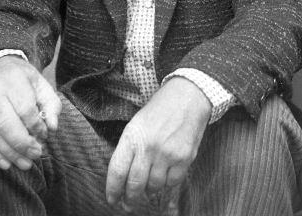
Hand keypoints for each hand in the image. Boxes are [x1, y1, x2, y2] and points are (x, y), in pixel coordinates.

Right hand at [0, 56, 60, 170]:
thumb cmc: (22, 77)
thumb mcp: (41, 83)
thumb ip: (51, 104)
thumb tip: (53, 128)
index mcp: (13, 81)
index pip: (25, 109)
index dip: (37, 126)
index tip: (45, 135)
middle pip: (7, 125)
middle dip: (23, 144)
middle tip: (37, 155)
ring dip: (10, 154)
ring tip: (25, 163)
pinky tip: (6, 163)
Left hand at [106, 77, 210, 212]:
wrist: (188, 96)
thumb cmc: (159, 110)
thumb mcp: (137, 123)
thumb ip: (130, 149)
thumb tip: (124, 177)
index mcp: (132, 136)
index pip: (117, 170)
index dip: (113, 190)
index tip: (112, 200)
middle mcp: (149, 147)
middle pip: (134, 184)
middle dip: (130, 199)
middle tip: (128, 205)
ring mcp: (167, 154)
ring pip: (154, 187)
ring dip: (150, 191)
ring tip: (148, 186)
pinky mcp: (184, 158)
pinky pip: (172, 182)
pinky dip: (167, 183)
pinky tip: (165, 176)